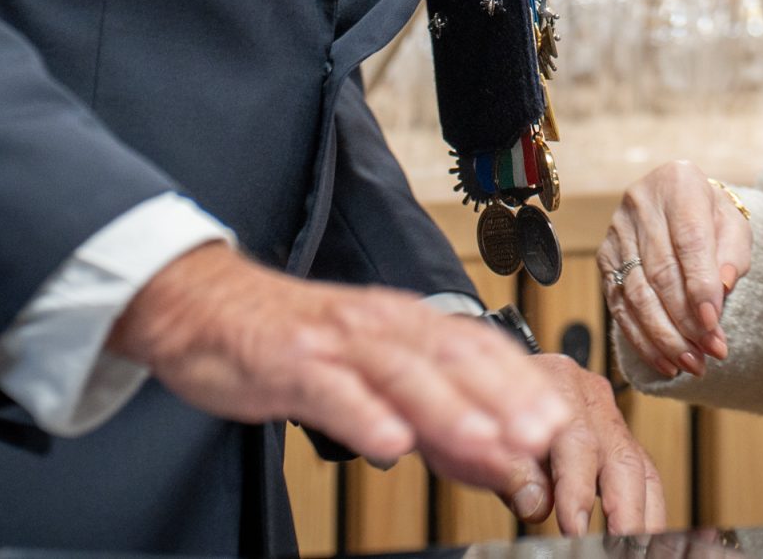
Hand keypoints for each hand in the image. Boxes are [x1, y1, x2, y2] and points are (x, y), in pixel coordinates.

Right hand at [109, 242, 568, 495]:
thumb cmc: (290, 343)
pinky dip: (364, 416)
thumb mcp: (366, 375)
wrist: (203, 306)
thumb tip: (488, 455)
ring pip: (403, 376)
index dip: (520, 385)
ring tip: (488, 444)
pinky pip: (332, 392)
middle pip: (452, 361)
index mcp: (403, 323)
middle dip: (503, 399)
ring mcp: (335, 344)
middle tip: (543, 435)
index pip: (475, 350)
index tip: (559, 419)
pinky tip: (390, 444)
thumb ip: (426, 414)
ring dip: (450, 411)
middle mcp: (378, 326)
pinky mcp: (289, 363)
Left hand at [479, 353, 663, 534]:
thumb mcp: (488, 433)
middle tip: (621, 547)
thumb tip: (536, 506)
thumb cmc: (490, 410)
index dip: (578, 487)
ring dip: (643, 514)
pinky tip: (645, 535)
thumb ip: (512, 470)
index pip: (577, 441)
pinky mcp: (618, 439)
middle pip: (621, 456)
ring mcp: (609, 418)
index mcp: (560, 383)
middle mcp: (592, 397)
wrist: (494, 386)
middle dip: (624, 509)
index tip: (574, 526)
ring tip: (640, 548)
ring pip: (640, 467)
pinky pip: (642, 473)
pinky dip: (646, 508)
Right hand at [598, 160, 752, 378]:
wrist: (680, 204)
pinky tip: (666, 362)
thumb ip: (733, 255)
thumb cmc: (713, 218)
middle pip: (660, 272)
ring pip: (637, 294)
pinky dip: (643, 339)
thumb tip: (721, 290)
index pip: (689, 241)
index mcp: (678, 184)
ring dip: (666, 337)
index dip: (700, 286)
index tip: (714, 324)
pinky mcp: (605, 257)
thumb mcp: (734, 226)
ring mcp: (617, 231)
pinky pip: (620, 306)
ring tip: (693, 364)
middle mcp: (641, 203)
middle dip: (686, 321)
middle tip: (711, 352)